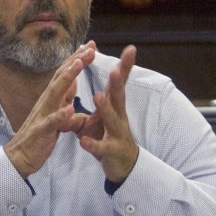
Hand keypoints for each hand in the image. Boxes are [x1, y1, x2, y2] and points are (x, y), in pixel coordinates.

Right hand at [3, 43, 92, 178]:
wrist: (21, 156)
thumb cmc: (40, 136)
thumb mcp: (56, 116)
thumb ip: (65, 102)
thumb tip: (73, 89)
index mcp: (52, 98)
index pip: (66, 74)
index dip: (78, 59)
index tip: (91, 46)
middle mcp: (46, 101)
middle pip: (61, 77)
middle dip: (75, 61)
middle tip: (89, 48)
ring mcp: (43, 114)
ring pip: (55, 92)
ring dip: (66, 78)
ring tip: (78, 65)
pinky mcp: (42, 131)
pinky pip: (51, 122)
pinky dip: (59, 115)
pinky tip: (69, 109)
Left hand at [75, 45, 139, 184]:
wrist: (123, 166)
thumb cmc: (112, 135)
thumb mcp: (108, 114)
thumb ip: (106, 96)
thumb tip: (111, 72)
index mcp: (116, 107)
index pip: (119, 84)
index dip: (124, 66)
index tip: (131, 49)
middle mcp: (119, 118)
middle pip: (119, 97)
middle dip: (117, 83)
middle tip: (115, 69)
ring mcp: (116, 134)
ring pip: (111, 120)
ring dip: (105, 108)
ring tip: (97, 96)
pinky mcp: (109, 151)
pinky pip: (100, 147)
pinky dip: (92, 144)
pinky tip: (84, 141)